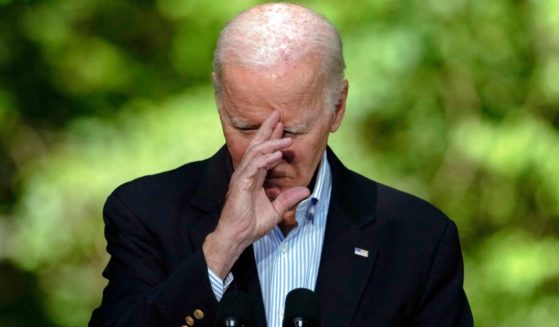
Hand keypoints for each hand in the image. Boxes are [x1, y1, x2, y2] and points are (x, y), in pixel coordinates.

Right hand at [203, 111, 309, 277]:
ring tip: (285, 137)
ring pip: (256, 153)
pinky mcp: (240, 184)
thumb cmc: (251, 225)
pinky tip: (276, 154)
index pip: (263, 153)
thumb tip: (305, 190)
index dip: (271, 138)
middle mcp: (247, 173)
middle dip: (267, 130)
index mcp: (254, 177)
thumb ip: (288, 198)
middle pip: (257, 146)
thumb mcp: (276, 210)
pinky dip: (265, 159)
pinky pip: (254, 167)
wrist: (238, 236)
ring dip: (271, 143)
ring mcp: (242, 177)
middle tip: (277, 115)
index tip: (281, 126)